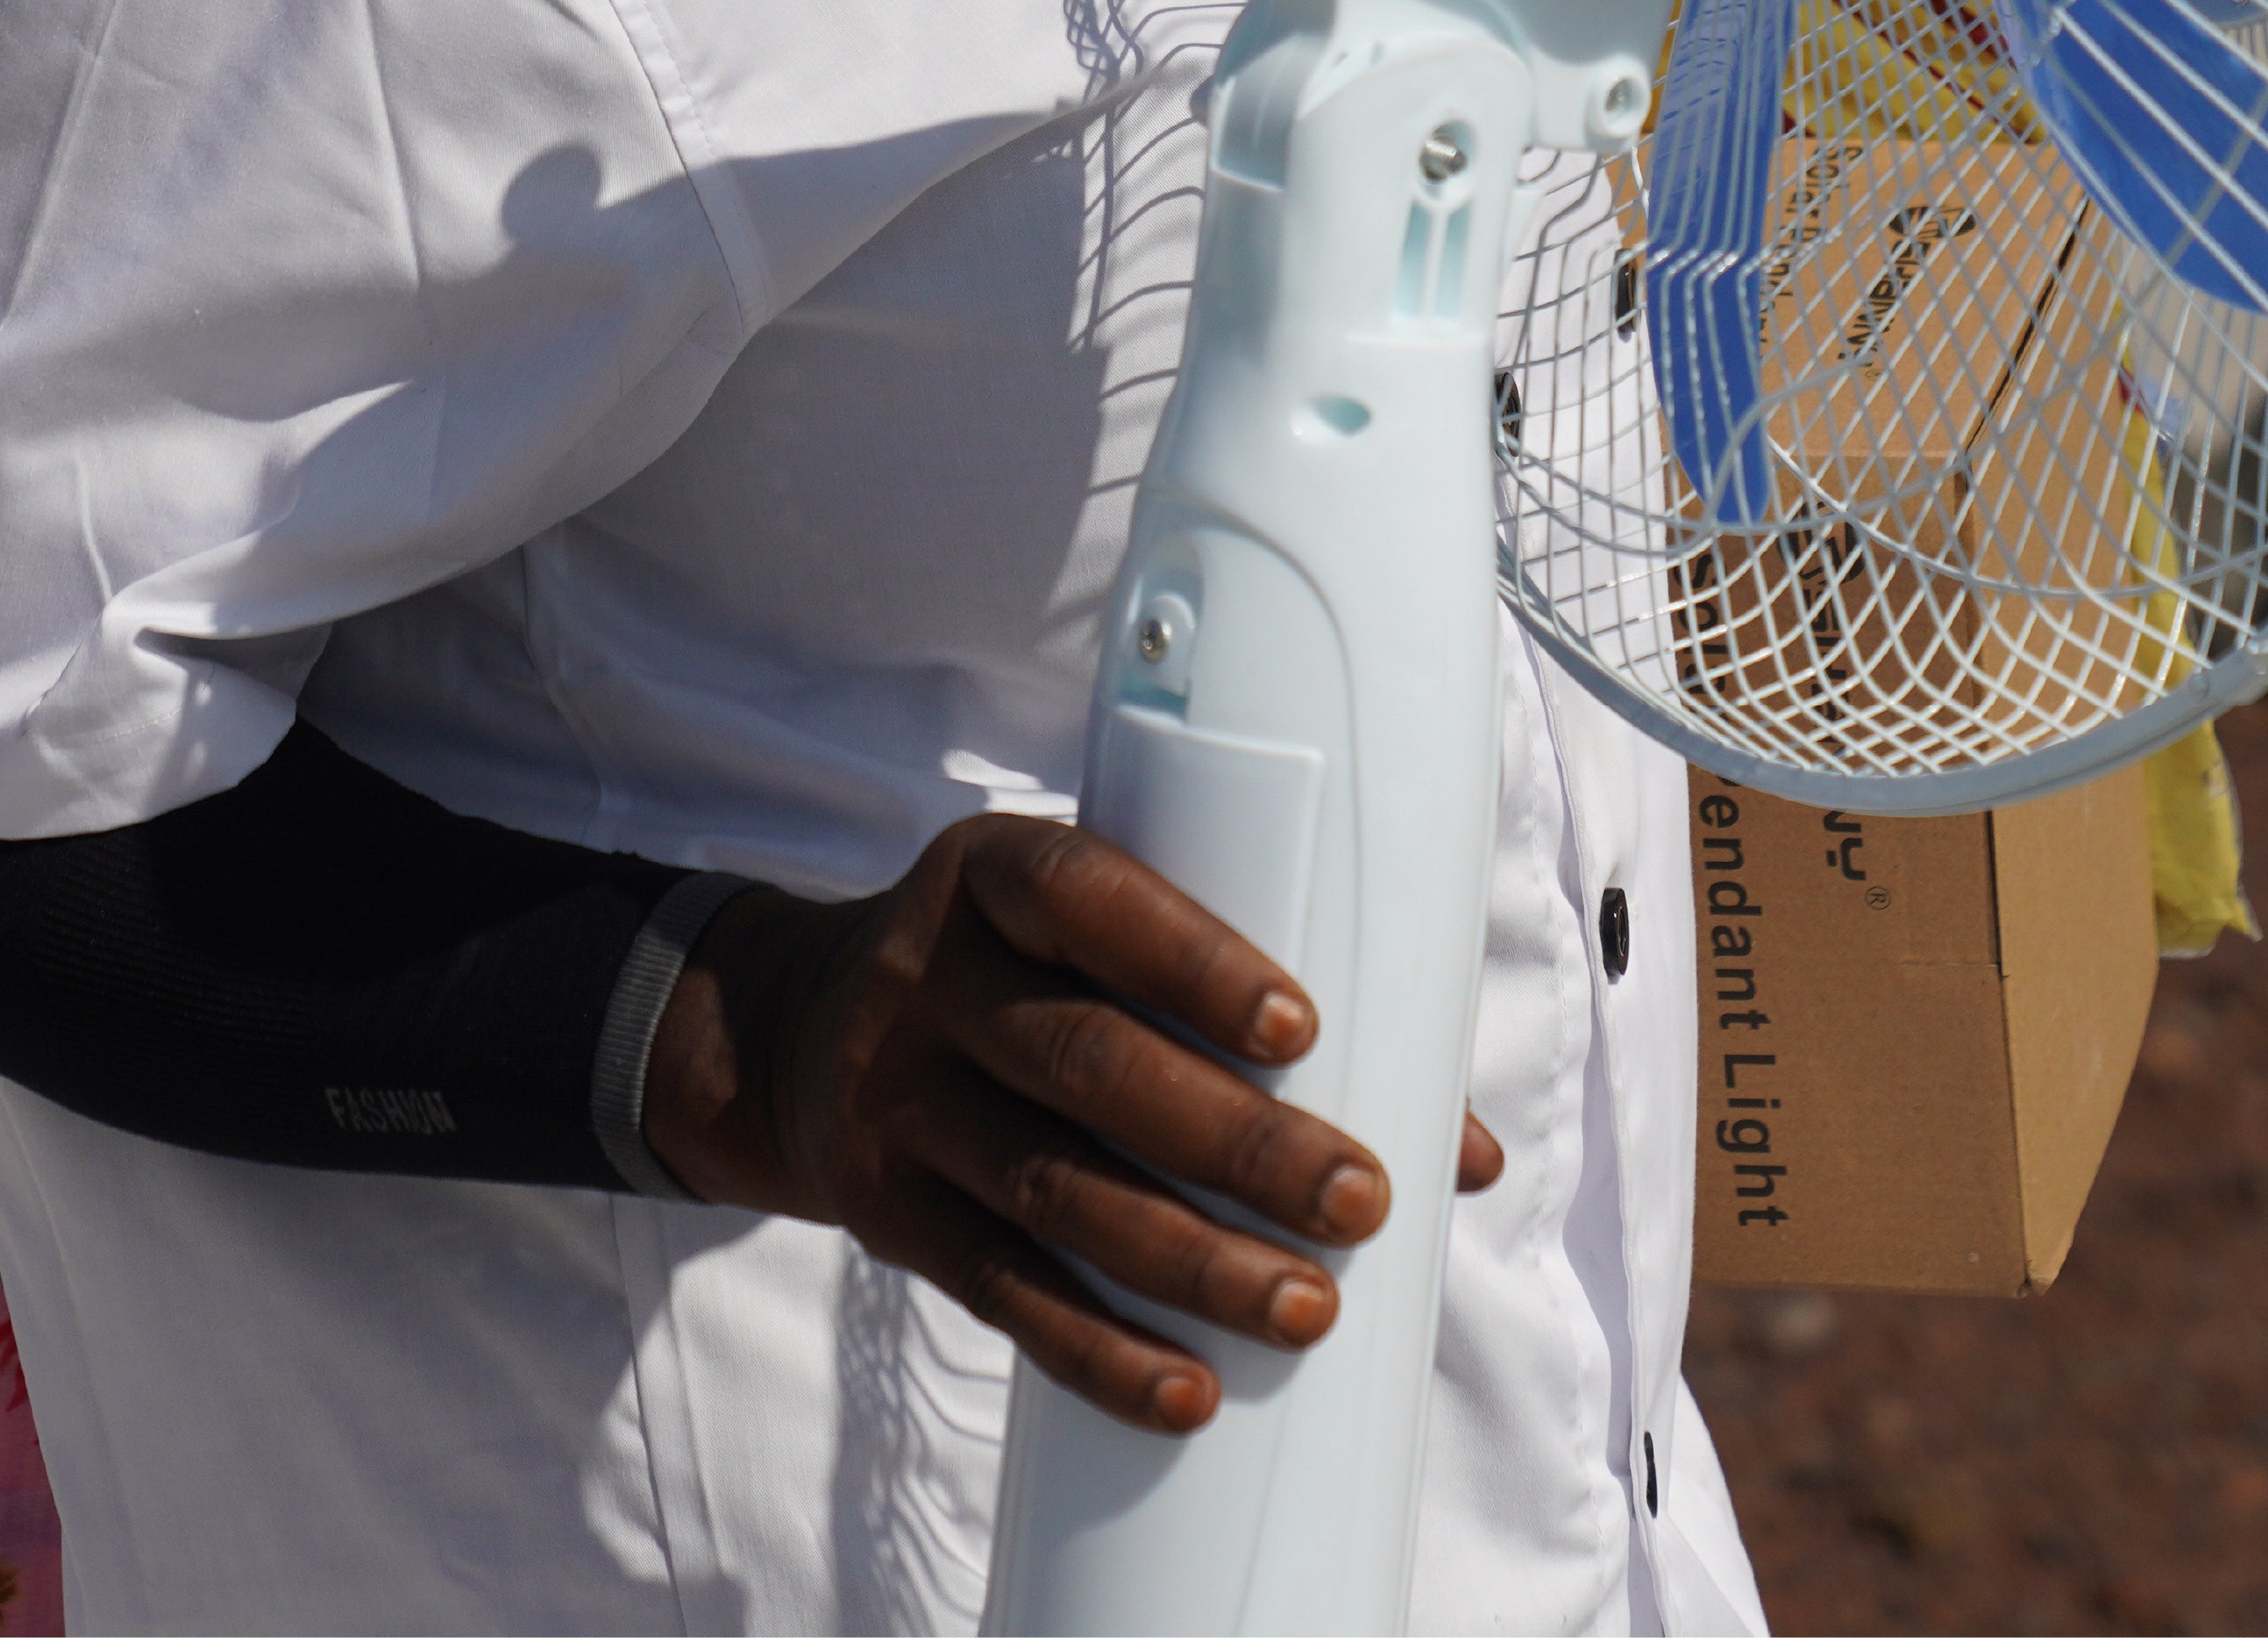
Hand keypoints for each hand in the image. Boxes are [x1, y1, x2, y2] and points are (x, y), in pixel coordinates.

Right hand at [640, 813, 1502, 1431]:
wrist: (800, 1036)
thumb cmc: (1022, 972)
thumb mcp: (1089, 935)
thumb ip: (1251, 1005)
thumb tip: (1466, 1146)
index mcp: (993, 875)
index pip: (1086, 895)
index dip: (1191, 957)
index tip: (1301, 1028)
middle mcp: (934, 978)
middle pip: (1088, 1064)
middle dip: (1234, 1140)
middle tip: (1358, 1200)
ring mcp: (899, 1098)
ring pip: (1053, 1190)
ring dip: (1190, 1261)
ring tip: (1308, 1309)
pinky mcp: (889, 1212)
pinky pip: (998, 1290)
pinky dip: (1097, 1349)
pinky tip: (1188, 1392)